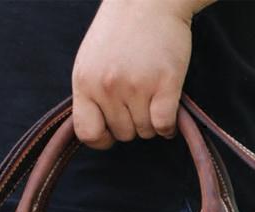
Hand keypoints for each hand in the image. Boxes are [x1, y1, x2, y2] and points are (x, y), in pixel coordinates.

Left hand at [71, 0, 213, 148]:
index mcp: (85, 82)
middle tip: (139, 99)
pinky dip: (169, 126)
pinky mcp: (165, 83)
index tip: (112, 130)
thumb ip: (92, 93)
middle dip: (132, 123)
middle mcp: (108, 87)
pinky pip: (164, 125)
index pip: (87, 133)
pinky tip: (169, 111)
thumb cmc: (120, 29)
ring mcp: (136, 86)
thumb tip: (100, 131)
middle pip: (123, 134)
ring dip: (151, 121)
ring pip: (145, 131)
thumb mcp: (92, 61)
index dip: (102, 138)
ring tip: (153, 96)